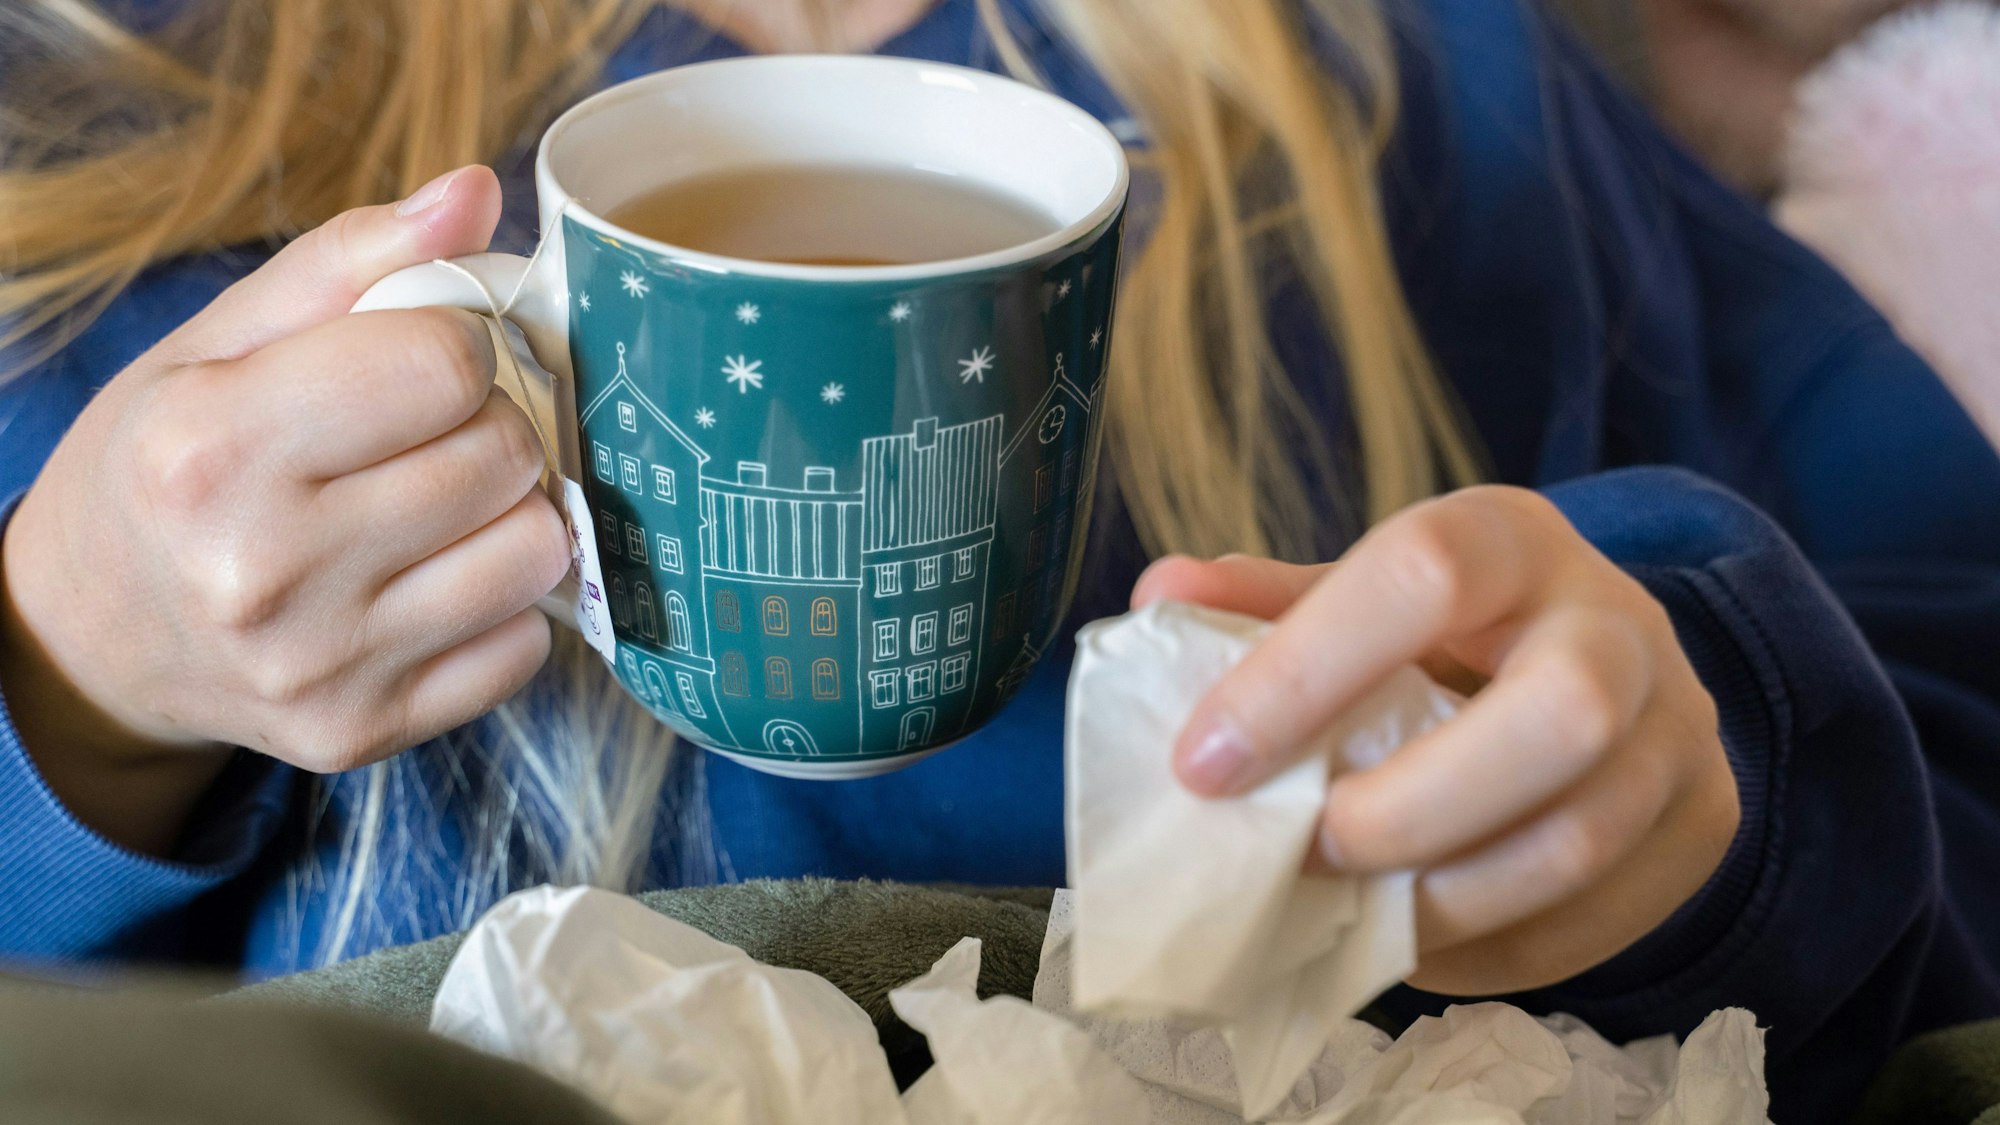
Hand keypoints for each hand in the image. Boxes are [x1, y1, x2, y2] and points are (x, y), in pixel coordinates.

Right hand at [0, 166, 571, 851]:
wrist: (88, 638)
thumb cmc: (164, 470)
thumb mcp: (216, 346)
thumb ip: (350, 262)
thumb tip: (475, 192)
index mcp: (215, 446)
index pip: (445, 364)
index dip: (458, 346)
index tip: (425, 358)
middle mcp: (265, 568)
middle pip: (503, 457)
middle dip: (491, 426)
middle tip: (433, 436)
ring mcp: (321, 665)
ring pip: (535, 555)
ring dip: (513, 515)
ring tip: (444, 506)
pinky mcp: (363, 732)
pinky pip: (522, 650)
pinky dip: (501, 608)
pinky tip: (433, 583)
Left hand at [1133, 486, 1739, 995]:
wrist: (1606, 665)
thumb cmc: (1452, 633)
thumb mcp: (1368, 594)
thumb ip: (1269, 604)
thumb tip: (1159, 598)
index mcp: (1514, 539)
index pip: (1424, 574)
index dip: (1304, 671)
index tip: (1203, 763)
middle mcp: (1620, 622)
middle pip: (1560, 715)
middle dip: (1410, 807)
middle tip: (1310, 848)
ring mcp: (1680, 730)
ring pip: (1577, 840)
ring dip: (1436, 901)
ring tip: (1343, 910)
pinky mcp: (1704, 825)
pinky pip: (1595, 924)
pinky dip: (1482, 951)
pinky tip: (1408, 940)